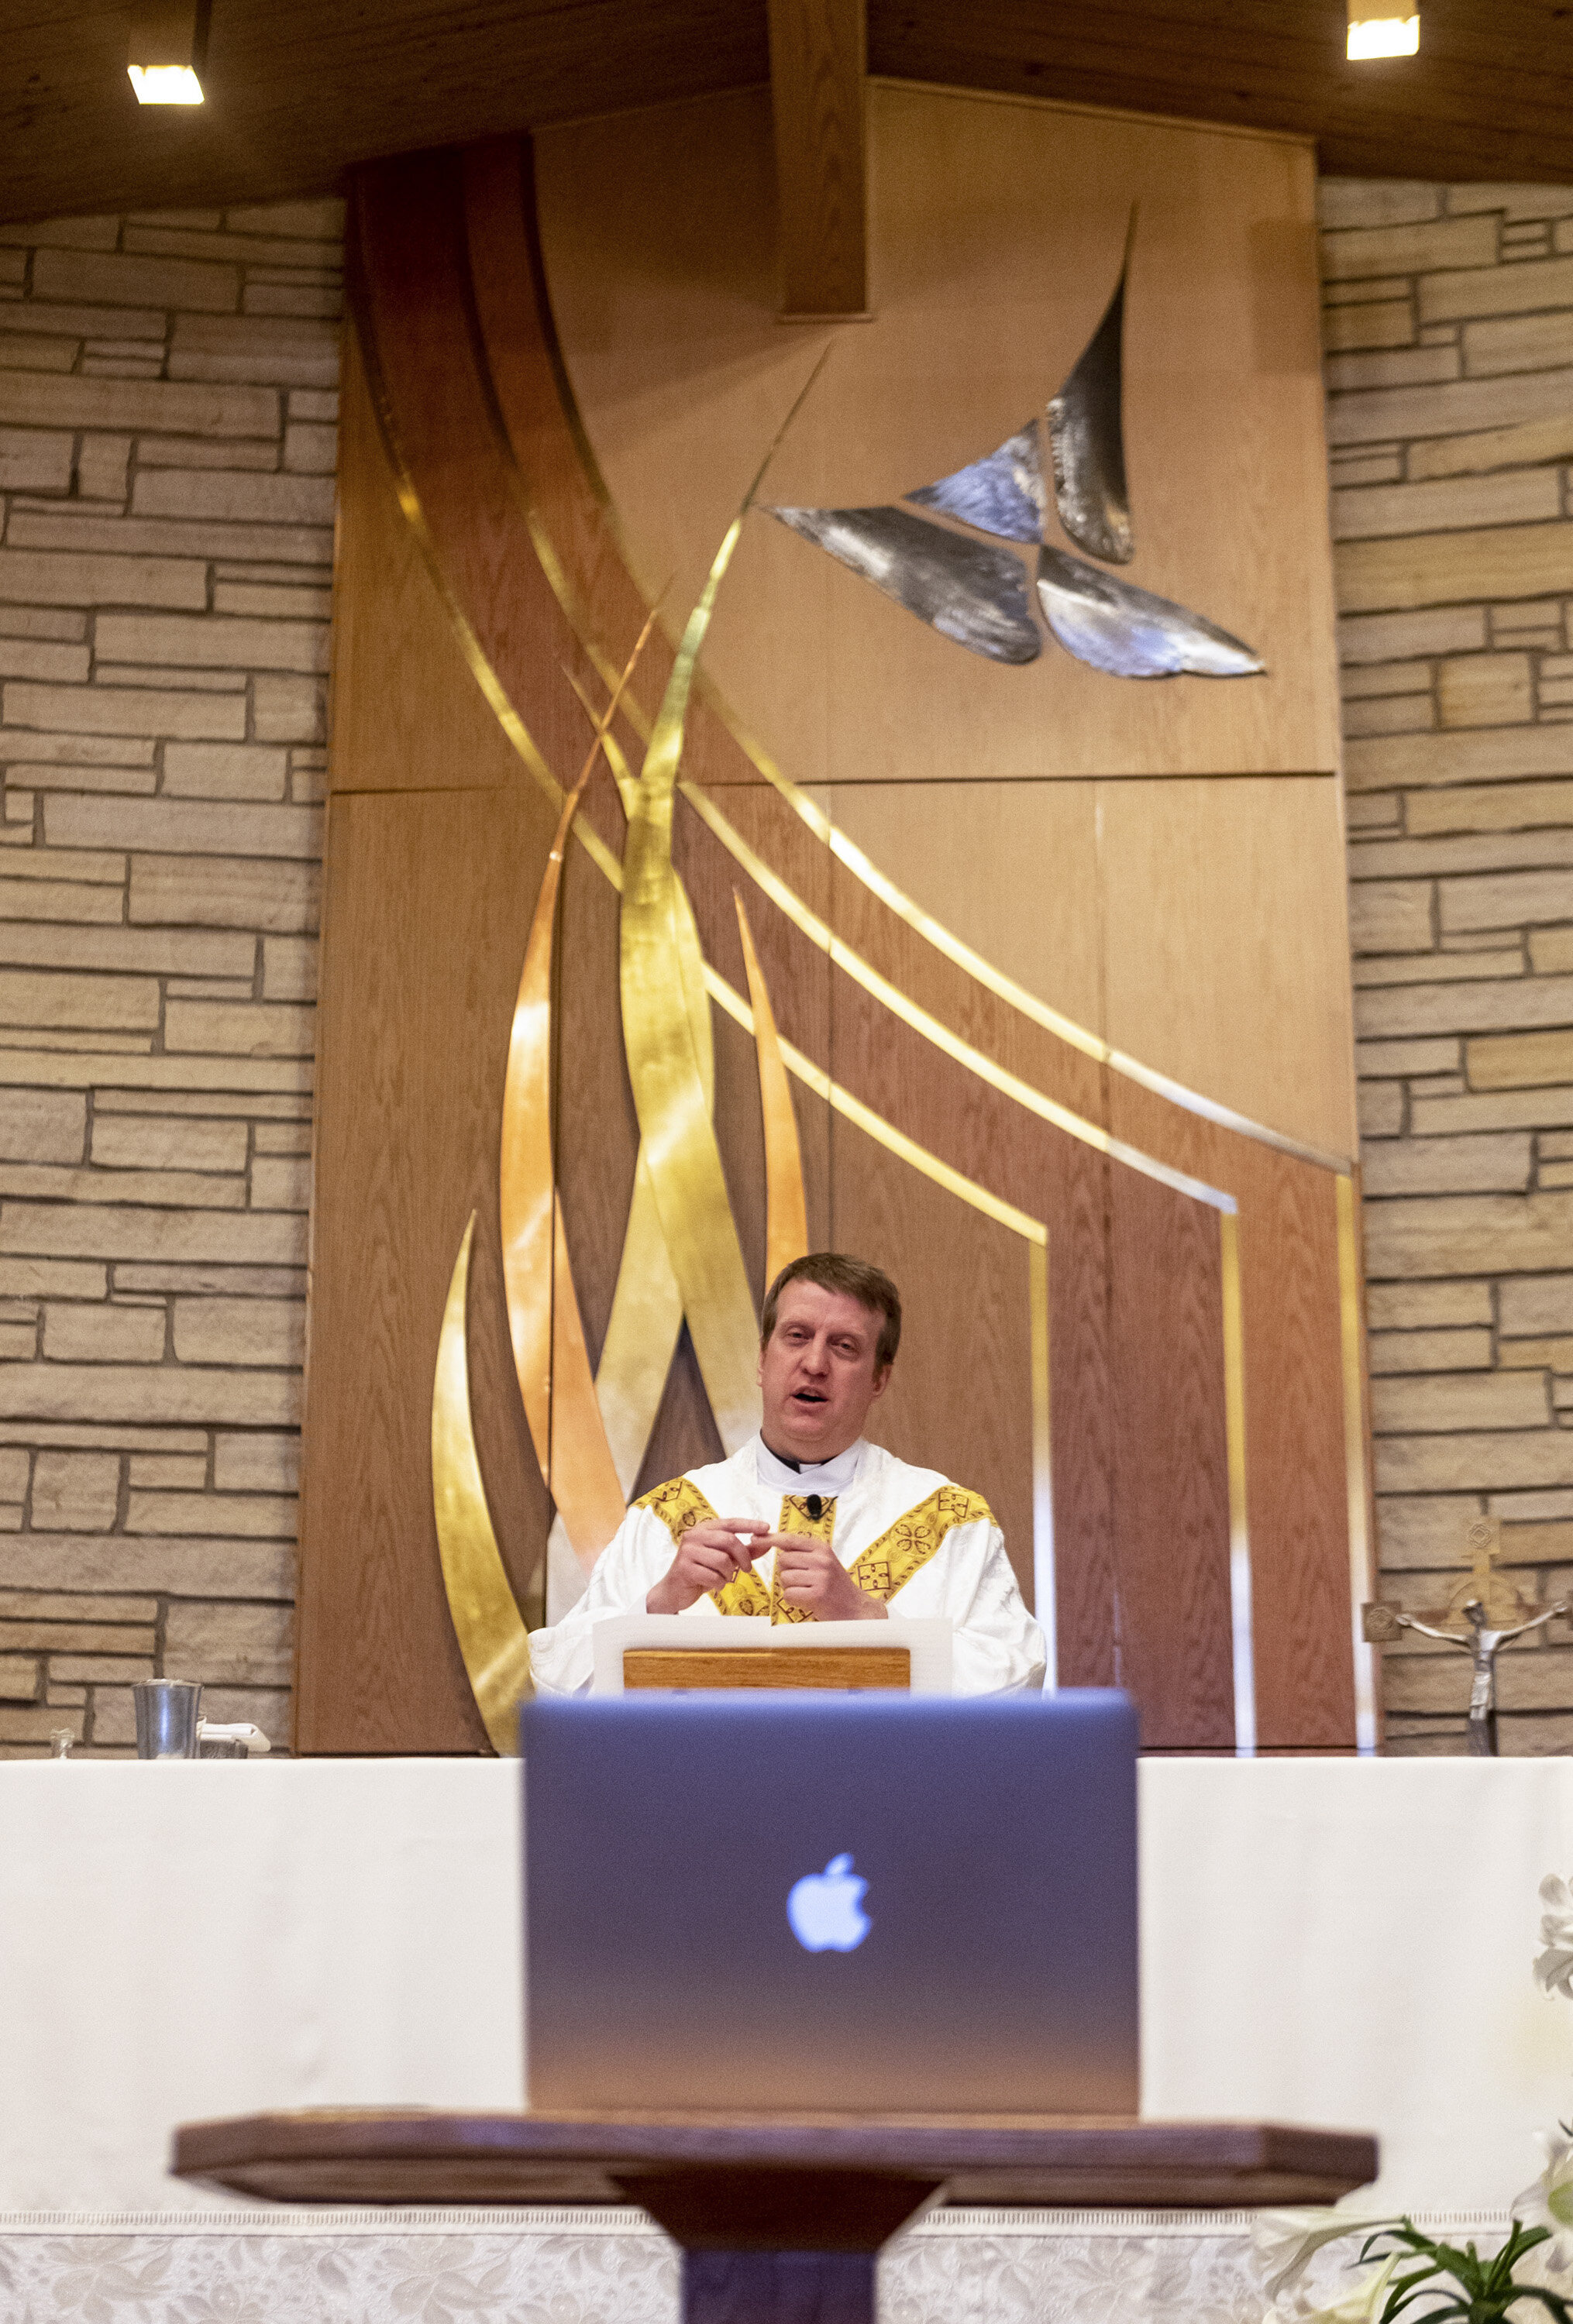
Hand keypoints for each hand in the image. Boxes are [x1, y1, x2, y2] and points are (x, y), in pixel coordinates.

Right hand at [646, 1518, 769, 1613]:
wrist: (674, 1592)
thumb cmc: (700, 1573)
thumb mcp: (723, 1560)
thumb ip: (743, 1551)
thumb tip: (765, 1544)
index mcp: (703, 1529)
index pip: (730, 1523)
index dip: (749, 1524)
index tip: (766, 1527)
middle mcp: (693, 1536)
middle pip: (729, 1540)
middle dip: (743, 1556)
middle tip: (747, 1569)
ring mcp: (687, 1551)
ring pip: (722, 1560)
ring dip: (729, 1574)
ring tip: (723, 1579)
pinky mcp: (684, 1568)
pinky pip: (713, 1576)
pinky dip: (719, 1584)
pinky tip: (714, 1585)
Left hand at [768, 1532, 887, 1621]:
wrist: (855, 1609)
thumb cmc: (835, 1587)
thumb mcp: (823, 1562)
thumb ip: (803, 1553)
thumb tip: (773, 1542)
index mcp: (822, 1548)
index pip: (790, 1539)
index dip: (770, 1539)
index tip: (755, 1538)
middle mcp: (822, 1559)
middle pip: (783, 1561)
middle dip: (786, 1572)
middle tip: (803, 1581)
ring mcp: (820, 1577)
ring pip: (784, 1578)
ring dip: (790, 1588)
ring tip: (808, 1591)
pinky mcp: (818, 1595)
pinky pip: (788, 1595)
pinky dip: (794, 1600)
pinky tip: (808, 1601)